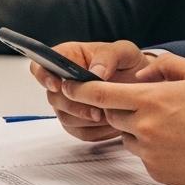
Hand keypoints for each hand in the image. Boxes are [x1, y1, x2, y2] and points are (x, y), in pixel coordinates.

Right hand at [32, 40, 156, 141]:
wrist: (144, 86)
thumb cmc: (130, 64)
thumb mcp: (125, 52)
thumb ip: (109, 57)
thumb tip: (94, 72)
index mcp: (68, 58)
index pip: (40, 65)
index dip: (43, 76)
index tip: (58, 84)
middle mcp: (64, 82)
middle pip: (53, 97)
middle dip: (74, 106)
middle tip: (97, 110)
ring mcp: (70, 104)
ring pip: (65, 117)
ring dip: (87, 120)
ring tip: (111, 115)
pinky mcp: (79, 123)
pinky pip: (80, 132)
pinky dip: (96, 132)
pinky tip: (113, 124)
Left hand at [61, 53, 184, 184]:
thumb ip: (165, 65)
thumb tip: (143, 72)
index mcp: (152, 99)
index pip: (101, 93)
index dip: (79, 88)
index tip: (66, 84)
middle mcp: (145, 127)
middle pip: (112, 114)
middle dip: (118, 106)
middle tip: (143, 103)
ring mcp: (150, 152)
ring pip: (127, 136)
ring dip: (138, 127)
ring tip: (171, 124)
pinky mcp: (157, 171)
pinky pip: (143, 155)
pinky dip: (152, 147)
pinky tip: (178, 142)